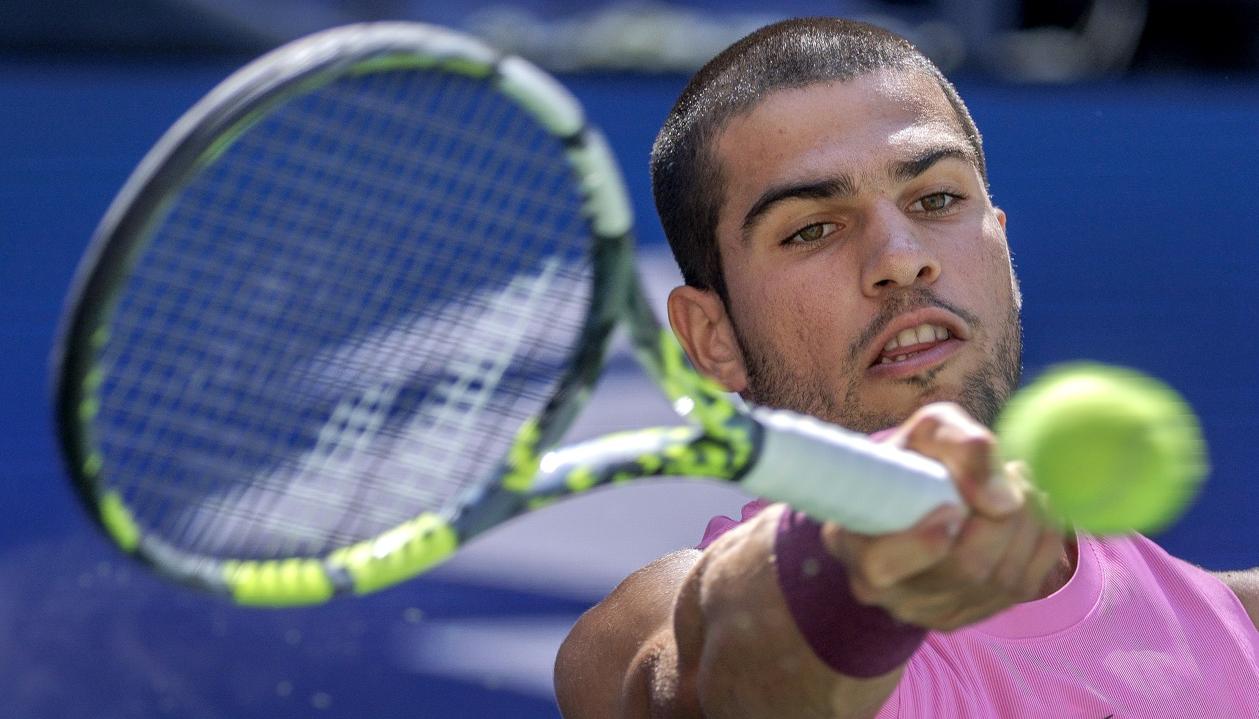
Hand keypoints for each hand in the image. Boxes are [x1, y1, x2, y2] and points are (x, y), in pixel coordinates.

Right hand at [822, 402, 1067, 630]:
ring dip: (1029, 522)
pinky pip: (1029, 584)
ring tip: (1020, 482)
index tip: (951, 506)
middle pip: (964, 569)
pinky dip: (1042, 540)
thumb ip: (960, 446)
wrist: (921, 494)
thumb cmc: (916, 460)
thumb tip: (1002, 501)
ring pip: (1004, 578)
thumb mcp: (927, 431)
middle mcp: (894, 593)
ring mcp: (938, 611)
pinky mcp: (979, 613)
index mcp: (858, 547)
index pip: (881, 564)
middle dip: (1003, 517)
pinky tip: (1031, 510)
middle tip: (1012, 472)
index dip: (920, 542)